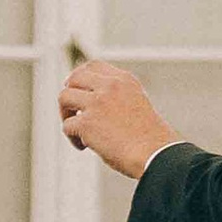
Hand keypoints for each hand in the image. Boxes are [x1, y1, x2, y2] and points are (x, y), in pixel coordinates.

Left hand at [58, 59, 175, 179]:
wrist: (156, 155)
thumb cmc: (150, 139)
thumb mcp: (136, 105)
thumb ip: (115, 99)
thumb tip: (87, 108)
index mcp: (124, 80)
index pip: (93, 66)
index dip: (81, 77)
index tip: (79, 91)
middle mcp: (110, 86)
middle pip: (74, 77)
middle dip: (70, 93)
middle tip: (72, 111)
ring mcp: (97, 103)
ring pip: (64, 97)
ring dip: (66, 114)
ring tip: (78, 131)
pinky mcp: (87, 123)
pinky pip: (67, 126)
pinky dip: (72, 139)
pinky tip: (85, 147)